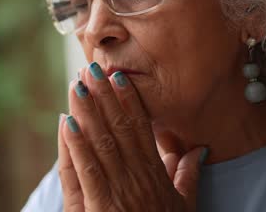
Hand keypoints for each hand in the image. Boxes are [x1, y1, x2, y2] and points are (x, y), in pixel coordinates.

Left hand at [57, 63, 206, 211]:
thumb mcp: (182, 207)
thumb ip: (187, 177)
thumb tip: (198, 151)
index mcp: (154, 174)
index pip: (141, 129)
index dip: (128, 101)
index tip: (119, 77)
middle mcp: (138, 177)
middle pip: (120, 128)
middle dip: (105, 96)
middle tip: (92, 68)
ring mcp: (119, 191)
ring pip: (102, 143)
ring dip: (87, 111)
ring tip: (77, 85)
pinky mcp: (100, 207)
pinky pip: (86, 171)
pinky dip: (76, 146)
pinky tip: (66, 122)